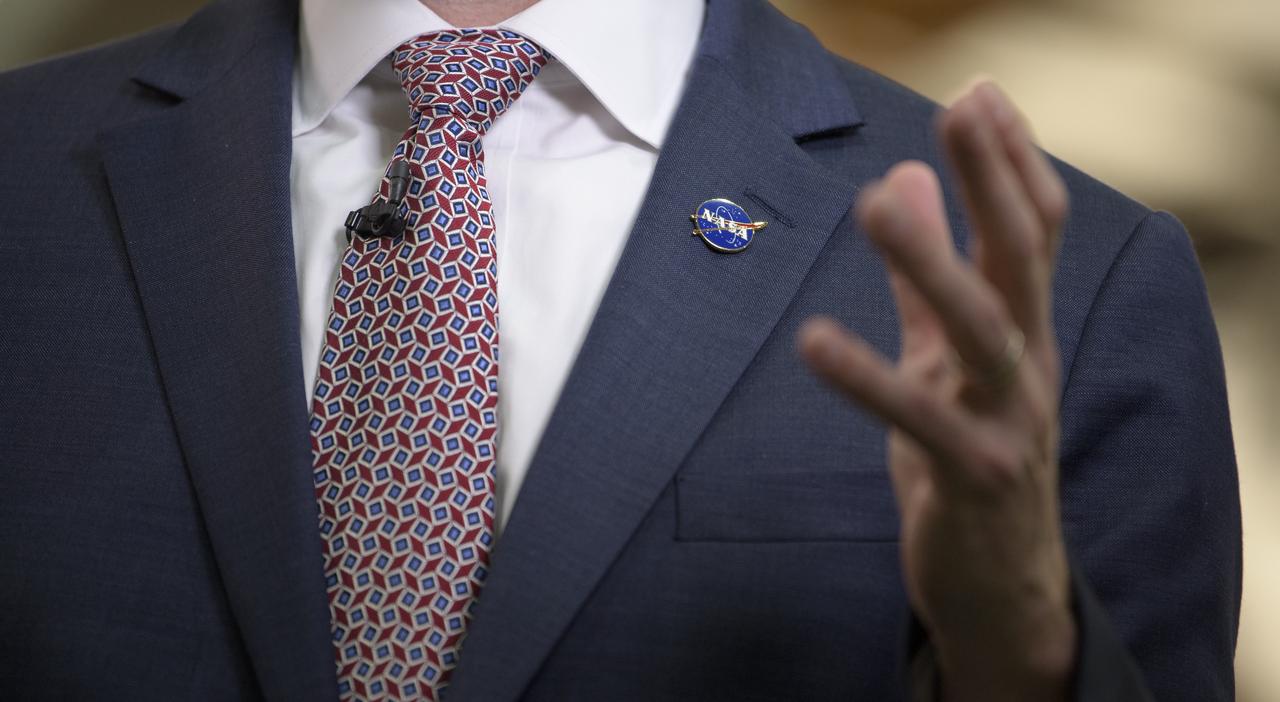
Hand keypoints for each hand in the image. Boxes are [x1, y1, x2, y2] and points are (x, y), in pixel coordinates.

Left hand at [799, 82, 1074, 700]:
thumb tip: (901, 179)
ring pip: (984, 330)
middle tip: (963, 110)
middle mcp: (1030, 368)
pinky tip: (814, 341)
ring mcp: (1010, 425)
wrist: (1002, 587)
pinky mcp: (975, 479)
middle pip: (1023, 261)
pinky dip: (870, 381)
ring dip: (933, 265)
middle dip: (995, 183)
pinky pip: (923, 423)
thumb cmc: (970, 459)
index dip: (1011, 165)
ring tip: (876, 205)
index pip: (1034, 233)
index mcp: (1024, 333)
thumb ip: (922, 278)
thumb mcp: (944, 361)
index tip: (981, 95)